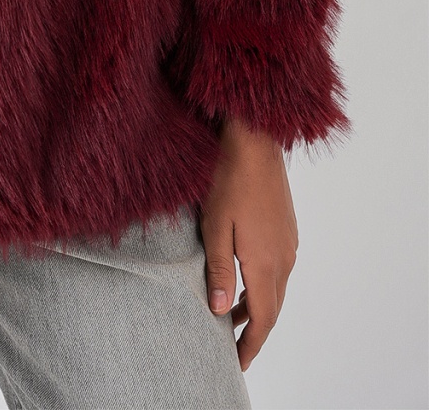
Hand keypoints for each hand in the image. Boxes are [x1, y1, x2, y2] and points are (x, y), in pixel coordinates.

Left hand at [199, 117, 298, 371]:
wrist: (255, 140)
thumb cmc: (228, 179)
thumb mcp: (215, 225)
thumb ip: (219, 270)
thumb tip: (220, 311)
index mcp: (266, 263)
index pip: (263, 318)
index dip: (250, 345)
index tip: (238, 363)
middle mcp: (284, 258)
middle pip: (272, 308)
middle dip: (254, 331)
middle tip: (234, 349)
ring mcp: (288, 243)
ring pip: (276, 288)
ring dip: (257, 306)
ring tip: (231, 316)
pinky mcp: (286, 229)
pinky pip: (278, 268)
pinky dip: (263, 284)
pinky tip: (244, 278)